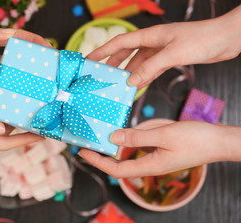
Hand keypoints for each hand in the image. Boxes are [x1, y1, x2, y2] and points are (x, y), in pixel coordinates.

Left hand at [0, 26, 49, 95]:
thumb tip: (14, 33)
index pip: (15, 41)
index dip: (32, 43)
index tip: (49, 49)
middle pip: (11, 63)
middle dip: (26, 69)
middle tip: (42, 78)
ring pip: (1, 81)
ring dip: (12, 87)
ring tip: (27, 96)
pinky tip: (5, 107)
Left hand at [78, 121, 240, 177]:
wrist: (218, 141)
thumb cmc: (196, 139)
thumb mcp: (164, 135)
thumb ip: (138, 136)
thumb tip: (113, 137)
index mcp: (150, 165)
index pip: (116, 169)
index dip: (97, 162)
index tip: (83, 152)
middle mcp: (150, 165)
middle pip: (119, 165)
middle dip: (100, 157)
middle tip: (87, 144)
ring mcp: (155, 159)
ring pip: (127, 158)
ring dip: (112, 149)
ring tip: (99, 137)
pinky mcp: (160, 152)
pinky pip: (137, 150)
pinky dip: (125, 142)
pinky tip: (121, 132)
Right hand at [87, 5, 240, 87]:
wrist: (227, 39)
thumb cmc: (203, 39)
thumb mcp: (173, 54)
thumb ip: (150, 67)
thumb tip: (131, 81)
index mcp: (151, 35)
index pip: (120, 42)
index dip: (103, 50)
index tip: (91, 59)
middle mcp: (154, 41)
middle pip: (127, 52)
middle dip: (113, 62)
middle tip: (101, 74)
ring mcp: (162, 49)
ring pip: (139, 62)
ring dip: (129, 72)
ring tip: (118, 84)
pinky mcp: (171, 57)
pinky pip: (151, 68)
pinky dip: (144, 76)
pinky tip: (138, 85)